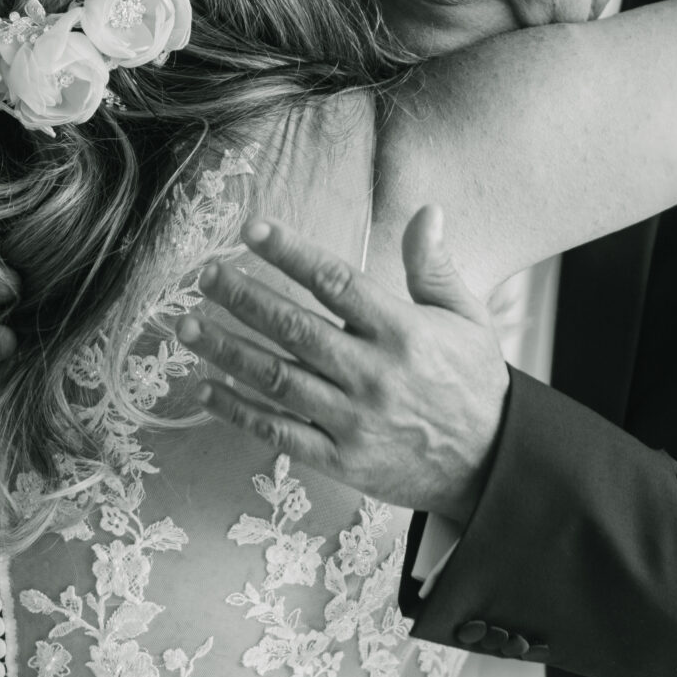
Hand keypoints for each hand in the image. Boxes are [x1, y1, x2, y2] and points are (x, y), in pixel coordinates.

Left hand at [180, 206, 509, 520]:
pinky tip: (205, 389)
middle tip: (207, 276)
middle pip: (294, 328)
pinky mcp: (340, 458)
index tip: (253, 230)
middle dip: (244, 298)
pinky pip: (278, 432)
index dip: (290, 252)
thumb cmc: (472, 384)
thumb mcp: (467, 318)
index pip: (336, 281)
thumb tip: (424, 211)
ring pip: (275, 379)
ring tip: (187, 327)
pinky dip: (237, 411)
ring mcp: (353, 419)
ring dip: (226, 351)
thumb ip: (436, 267)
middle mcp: (374, 373)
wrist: (490, 464)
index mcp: (403, 332)